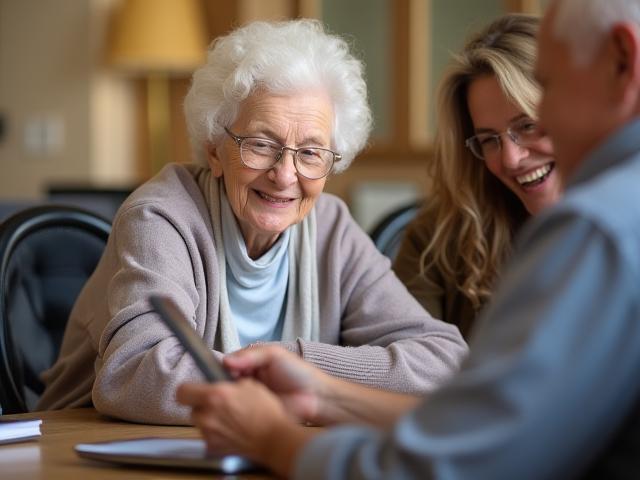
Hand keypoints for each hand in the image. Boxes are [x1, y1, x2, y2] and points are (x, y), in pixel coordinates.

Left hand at [176, 379, 290, 458]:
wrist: (273, 437)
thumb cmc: (264, 410)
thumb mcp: (249, 384)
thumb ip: (228, 383)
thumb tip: (219, 382)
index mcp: (215, 395)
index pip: (182, 391)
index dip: (188, 389)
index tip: (195, 390)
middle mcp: (207, 415)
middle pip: (192, 409)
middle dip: (202, 405)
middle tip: (218, 404)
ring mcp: (208, 433)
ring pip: (200, 423)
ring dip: (209, 419)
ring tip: (227, 418)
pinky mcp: (213, 446)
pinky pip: (208, 435)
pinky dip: (216, 432)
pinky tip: (231, 429)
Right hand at [223, 345, 330, 423]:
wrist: (316, 397)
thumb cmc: (298, 372)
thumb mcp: (274, 355)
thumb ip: (251, 355)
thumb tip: (226, 361)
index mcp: (251, 363)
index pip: (229, 364)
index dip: (222, 368)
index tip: (218, 374)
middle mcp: (248, 379)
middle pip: (226, 381)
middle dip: (222, 384)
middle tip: (221, 388)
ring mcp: (250, 397)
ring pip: (230, 396)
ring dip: (227, 397)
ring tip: (225, 399)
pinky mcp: (253, 413)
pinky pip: (239, 411)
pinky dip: (234, 410)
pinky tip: (230, 410)